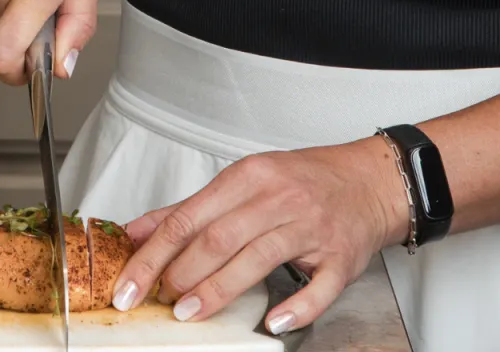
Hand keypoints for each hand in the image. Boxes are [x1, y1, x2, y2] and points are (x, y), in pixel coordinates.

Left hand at [110, 139, 409, 334]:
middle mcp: (279, 197)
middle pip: (220, 237)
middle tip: (160, 300)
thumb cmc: (302, 181)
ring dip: (219, 289)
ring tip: (190, 312)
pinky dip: (295, 308)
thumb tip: (137, 231)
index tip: (129, 284)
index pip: (190, 217)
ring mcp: (311, 227)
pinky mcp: (340, 257)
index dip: (155, 254)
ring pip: (258, 259)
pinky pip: (318, 288)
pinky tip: (271, 322)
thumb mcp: (244, 181)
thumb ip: (189, 209)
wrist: (369, 180)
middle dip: (182, 273)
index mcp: (250, 177)